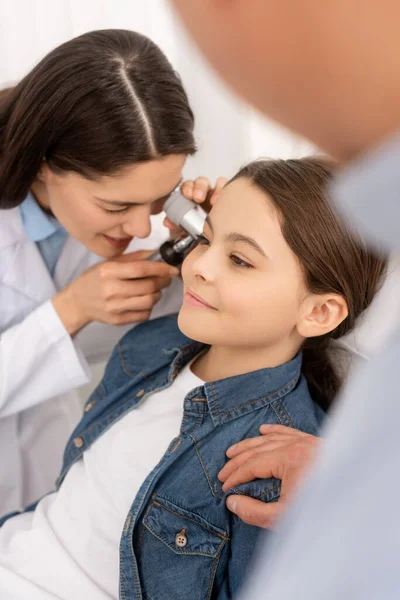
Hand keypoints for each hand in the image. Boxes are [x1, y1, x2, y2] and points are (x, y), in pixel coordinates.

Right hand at [52, 250, 178, 334]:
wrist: (77, 302)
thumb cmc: (94, 279)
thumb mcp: (109, 263)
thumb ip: (133, 258)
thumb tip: (157, 253)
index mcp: (108, 272)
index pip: (141, 269)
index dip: (160, 268)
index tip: (172, 268)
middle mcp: (111, 290)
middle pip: (148, 286)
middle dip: (162, 281)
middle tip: (166, 278)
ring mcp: (114, 307)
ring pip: (149, 301)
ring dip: (157, 294)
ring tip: (154, 289)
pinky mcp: (118, 320)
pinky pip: (144, 314)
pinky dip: (149, 307)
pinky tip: (144, 301)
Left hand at [164, 176, 227, 230]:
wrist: (207, 238)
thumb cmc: (195, 229)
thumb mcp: (183, 227)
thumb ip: (174, 223)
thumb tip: (167, 222)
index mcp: (191, 196)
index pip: (188, 186)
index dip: (187, 188)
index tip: (187, 195)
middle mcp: (205, 193)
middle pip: (202, 182)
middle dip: (200, 187)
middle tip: (198, 198)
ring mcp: (218, 195)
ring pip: (218, 183)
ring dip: (216, 189)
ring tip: (213, 202)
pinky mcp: (228, 198)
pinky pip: (229, 189)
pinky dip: (225, 191)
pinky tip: (222, 202)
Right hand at [218, 424, 320, 528]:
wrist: (356, 501)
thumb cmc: (322, 510)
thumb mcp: (284, 518)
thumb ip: (255, 512)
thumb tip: (232, 502)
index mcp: (289, 459)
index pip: (252, 465)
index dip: (235, 477)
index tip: (224, 488)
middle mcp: (297, 445)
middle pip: (257, 449)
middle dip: (237, 461)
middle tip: (222, 473)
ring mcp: (307, 442)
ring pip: (271, 438)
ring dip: (250, 444)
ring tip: (232, 451)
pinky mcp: (315, 444)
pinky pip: (290, 431)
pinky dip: (274, 430)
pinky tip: (263, 430)